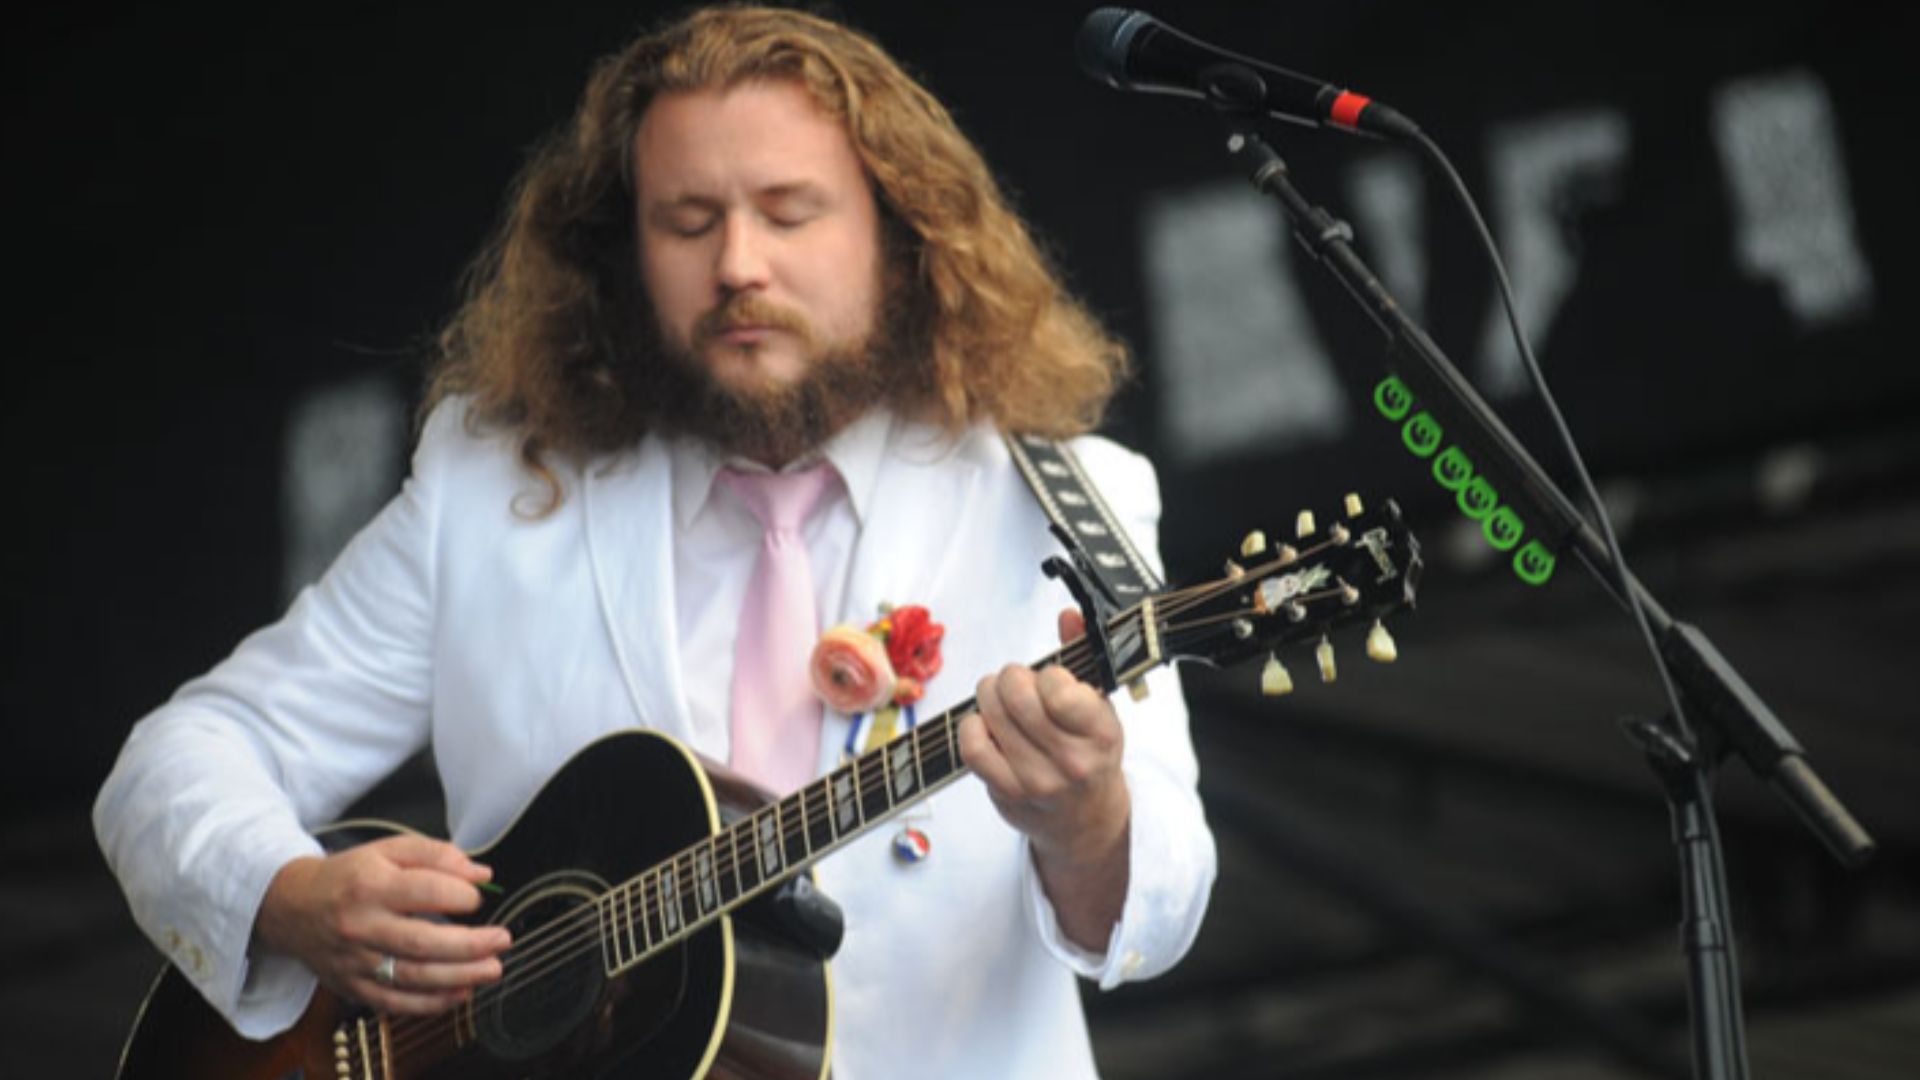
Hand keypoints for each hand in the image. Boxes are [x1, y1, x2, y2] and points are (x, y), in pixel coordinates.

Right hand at [254, 834, 511, 1014]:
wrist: (291, 907)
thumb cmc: (348, 877)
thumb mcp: (388, 850)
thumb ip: (436, 855)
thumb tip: (481, 873)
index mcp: (370, 886)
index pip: (424, 892)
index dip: (460, 896)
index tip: (477, 897)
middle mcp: (360, 926)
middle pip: (422, 942)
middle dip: (470, 945)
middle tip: (502, 940)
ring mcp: (355, 961)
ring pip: (413, 977)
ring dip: (460, 977)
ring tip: (492, 968)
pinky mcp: (352, 987)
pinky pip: (396, 1003)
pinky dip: (432, 1003)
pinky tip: (461, 993)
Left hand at [961, 609, 1130, 946]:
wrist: (1084, 821)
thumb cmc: (1089, 752)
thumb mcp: (1100, 706)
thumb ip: (1084, 656)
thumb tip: (1068, 614)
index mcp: (1102, 734)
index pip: (1058, 687)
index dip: (1047, 674)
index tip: (1051, 680)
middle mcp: (1072, 761)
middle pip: (1016, 695)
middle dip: (1010, 677)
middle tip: (1015, 681)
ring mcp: (1037, 780)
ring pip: (991, 714)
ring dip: (989, 695)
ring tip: (999, 698)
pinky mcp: (1006, 793)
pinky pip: (972, 745)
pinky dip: (972, 725)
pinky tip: (986, 725)